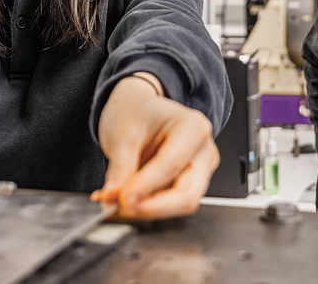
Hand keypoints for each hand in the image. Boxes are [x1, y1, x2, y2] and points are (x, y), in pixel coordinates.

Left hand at [91, 75, 217, 218]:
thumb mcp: (122, 134)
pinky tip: (126, 200)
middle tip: (122, 208)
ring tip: (117, 201)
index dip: (145, 185)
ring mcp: (199, 172)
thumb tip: (114, 198)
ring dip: (148, 208)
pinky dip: (147, 207)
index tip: (122, 198)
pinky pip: (170, 205)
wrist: (137, 110)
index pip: (172, 164)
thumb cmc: (137, 113)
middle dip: (153, 206)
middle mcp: (203, 153)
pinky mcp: (189, 186)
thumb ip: (120, 169)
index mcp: (194, 128)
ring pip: (180, 204)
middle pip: (187, 194)